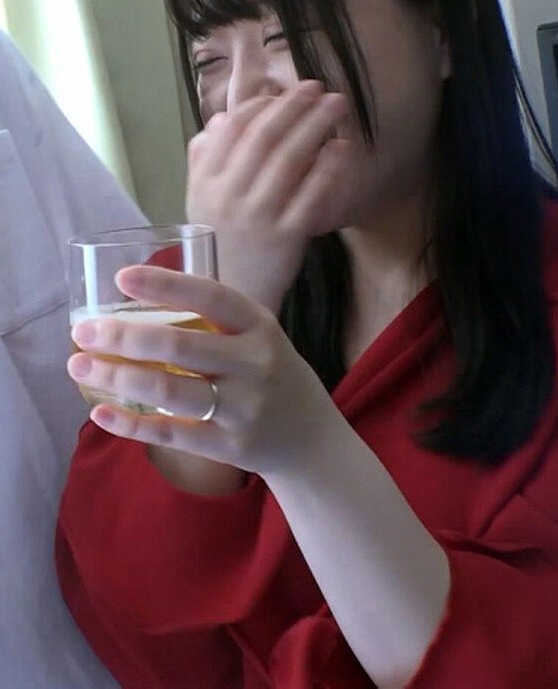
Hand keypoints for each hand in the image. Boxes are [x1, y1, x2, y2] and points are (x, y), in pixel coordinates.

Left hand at [67, 265, 344, 477]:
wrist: (311, 438)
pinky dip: (131, 424)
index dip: (167, 285)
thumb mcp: (258, 336)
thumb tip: (139, 299)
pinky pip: (172, 434)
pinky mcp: (230, 447)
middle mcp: (255, 365)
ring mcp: (244, 409)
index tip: (123, 277)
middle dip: (124, 337)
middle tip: (83, 331)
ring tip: (79, 365)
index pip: (213, 297)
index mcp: (260, 327)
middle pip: (181, 347)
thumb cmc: (270, 374)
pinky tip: (100, 412)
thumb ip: (214, 319)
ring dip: (117, 378)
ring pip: (170, 392)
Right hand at [187, 81, 350, 312]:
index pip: (232, 130)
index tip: (283, 94)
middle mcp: (228, 196)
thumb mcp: (199, 206)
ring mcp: (257, 217)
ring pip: (288, 160)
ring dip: (315, 125)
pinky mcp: (285, 238)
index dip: (261, 105)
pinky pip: (310, 195)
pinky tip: (342, 150)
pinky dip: (327, 168)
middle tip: (318, 86)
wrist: (231, 303)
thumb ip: (204, 161)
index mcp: (205, 185)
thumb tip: (222, 118)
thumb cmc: (218, 251)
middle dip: (294, 106)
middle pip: (264, 138)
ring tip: (337, 105)